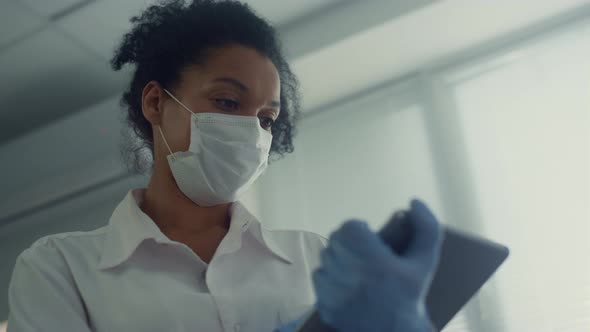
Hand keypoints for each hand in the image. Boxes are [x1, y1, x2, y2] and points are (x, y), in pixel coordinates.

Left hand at [312, 199, 442, 331]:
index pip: (349, 227)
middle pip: (336, 240)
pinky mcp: (325, 304)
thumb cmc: (411, 295)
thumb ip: (427, 227)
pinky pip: (319, 278)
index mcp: (373, 261)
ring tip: (356, 267)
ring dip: (338, 258)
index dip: (358, 228)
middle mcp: (350, 275)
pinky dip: (329, 277)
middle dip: (348, 241)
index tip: (369, 236)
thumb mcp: (425, 261)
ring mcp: (334, 292)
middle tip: (363, 251)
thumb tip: (414, 201)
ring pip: (326, 257)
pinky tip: (346, 283)